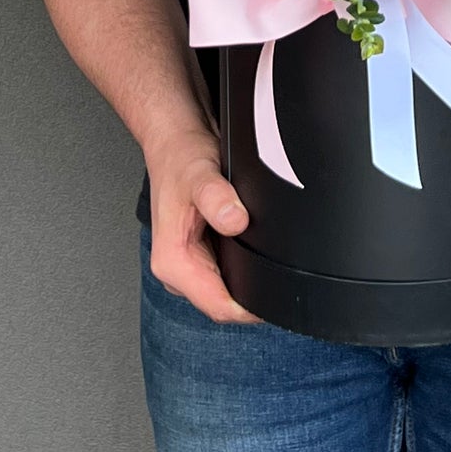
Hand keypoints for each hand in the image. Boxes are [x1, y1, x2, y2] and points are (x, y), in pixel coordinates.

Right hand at [146, 120, 260, 324]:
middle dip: (253, 294)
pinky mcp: (201, 255)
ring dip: (249, 279)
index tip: (276, 294)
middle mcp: (178, 269)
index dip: (250, 309)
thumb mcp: (199, 173)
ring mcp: (190, 264)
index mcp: (173, 262)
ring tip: (264, 252)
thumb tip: (234, 220)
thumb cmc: (180, 157)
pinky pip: (229, 273)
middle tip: (278, 267)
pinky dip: (244, 265)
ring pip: (228, 290)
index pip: (218, 307)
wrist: (174, 142)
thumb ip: (216, 197)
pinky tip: (252, 245)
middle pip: (225, 304)